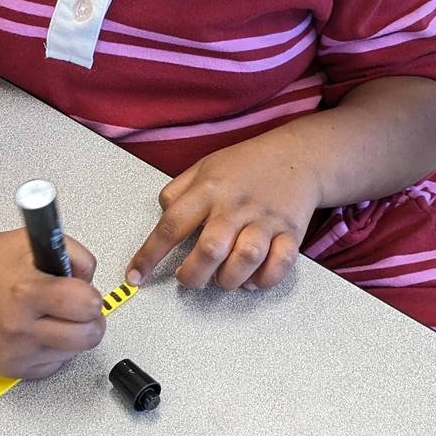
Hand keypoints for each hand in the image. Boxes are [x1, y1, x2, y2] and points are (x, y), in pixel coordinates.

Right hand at [0, 228, 104, 377]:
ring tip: (48, 317)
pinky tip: (36, 331)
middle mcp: (17, 326)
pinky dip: (52, 350)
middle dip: (90, 321)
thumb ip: (75, 257)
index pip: (85, 305)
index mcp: (25, 292)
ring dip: (69, 336)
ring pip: (73, 353)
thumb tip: (92, 285)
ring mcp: (13, 351)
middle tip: (78, 310)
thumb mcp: (37, 242)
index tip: (83, 294)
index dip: (91, 297)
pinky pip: (53, 366)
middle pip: (87, 338)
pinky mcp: (9, 368)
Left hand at [126, 134, 321, 291]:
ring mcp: (265, 220)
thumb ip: (178, 191)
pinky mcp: (291, 233)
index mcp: (208, 189)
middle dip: (192, 276)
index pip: (170, 225)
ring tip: (222, 277)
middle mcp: (235, 206)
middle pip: (209, 249)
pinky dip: (264, 280)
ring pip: (245, 260)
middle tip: (188, 278)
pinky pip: (279, 265)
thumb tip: (161, 216)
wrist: (299, 155)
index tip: (136, 276)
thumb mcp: (205, 167)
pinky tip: (253, 278)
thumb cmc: (248, 164)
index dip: (148, 255)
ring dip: (228, 279)